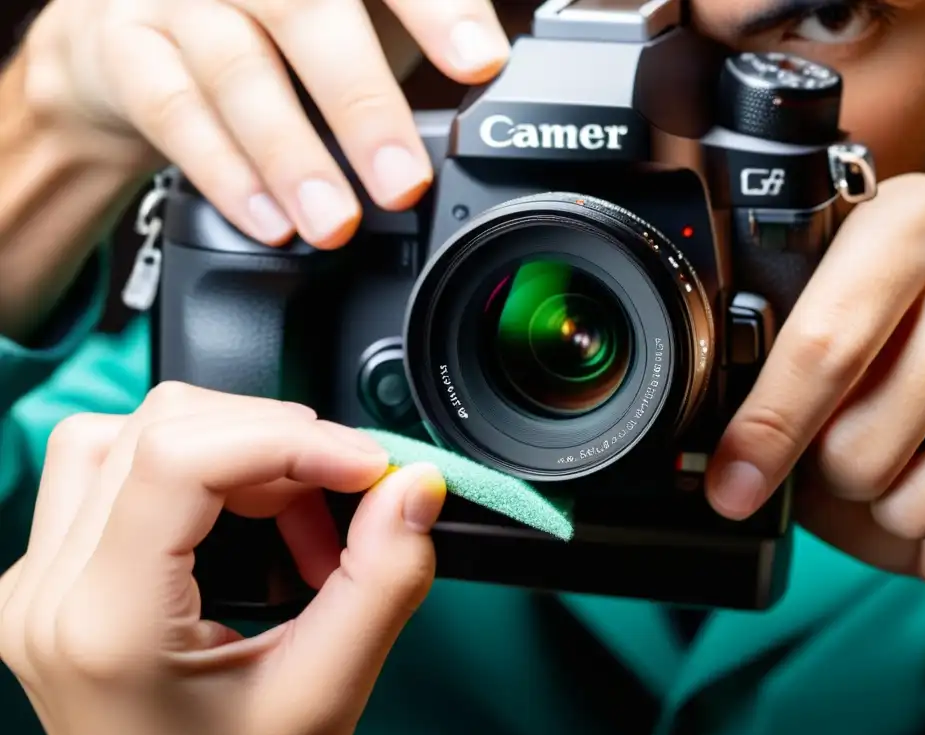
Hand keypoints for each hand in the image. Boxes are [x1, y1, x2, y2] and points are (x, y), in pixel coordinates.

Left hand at [0, 383, 446, 734]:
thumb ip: (381, 582)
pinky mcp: (56, 574)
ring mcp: (40, 580)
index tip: (365, 465)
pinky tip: (253, 522)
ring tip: (296, 516)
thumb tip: (413, 488)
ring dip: (237, 450)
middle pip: (162, 427)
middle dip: (277, 445)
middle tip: (344, 499)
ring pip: (134, 432)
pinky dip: (208, 472)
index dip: (288, 439)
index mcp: (104, 625)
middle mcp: (49, 591)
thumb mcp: (324, 697)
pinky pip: (123, 469)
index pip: (180, 457)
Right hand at [21, 0, 507, 247]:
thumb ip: (413, 39)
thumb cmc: (271, 30)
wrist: (130, 37)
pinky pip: (174, 114)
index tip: (483, 62)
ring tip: (334, 223)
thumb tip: (498, 89)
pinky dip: (227, 175)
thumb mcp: (349, 20)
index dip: (437, 10)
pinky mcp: (127, 52)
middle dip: (364, 104)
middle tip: (405, 182)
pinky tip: (270, 222)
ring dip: (293, 156)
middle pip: (306, 12)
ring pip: (236, 70)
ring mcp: (180, 0)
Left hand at [705, 174, 924, 633]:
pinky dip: (910, 519)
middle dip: (781, 441)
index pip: (807, 317)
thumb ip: (776, 381)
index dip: (756, 404)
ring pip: (862, 449)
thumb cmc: (907, 422)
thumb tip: (718, 441)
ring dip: (858, 486)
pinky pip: (917, 501)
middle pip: (829, 362)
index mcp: (900, 222)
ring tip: (899, 459)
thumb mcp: (829, 384)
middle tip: (750, 481)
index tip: (723, 469)